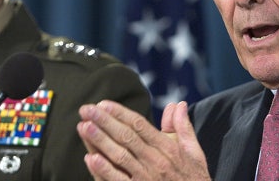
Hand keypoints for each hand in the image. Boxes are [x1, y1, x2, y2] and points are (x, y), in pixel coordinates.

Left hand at [77, 100, 210, 180]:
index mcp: (168, 148)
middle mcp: (156, 161)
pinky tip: (90, 158)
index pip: (140, 125)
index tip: (104, 104)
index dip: (121, 113)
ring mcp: (146, 178)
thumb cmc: (194, 179)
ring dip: (100, 141)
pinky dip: (104, 170)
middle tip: (87, 109)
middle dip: (105, 121)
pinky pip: (118, 180)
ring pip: (120, 156)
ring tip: (84, 127)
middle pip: (126, 137)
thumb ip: (183, 127)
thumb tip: (178, 104)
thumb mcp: (194, 152)